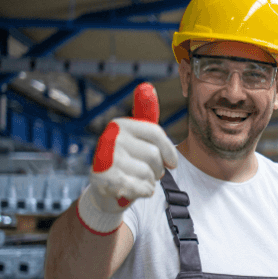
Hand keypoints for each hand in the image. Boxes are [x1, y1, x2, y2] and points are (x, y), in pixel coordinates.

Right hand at [76, 83, 177, 234]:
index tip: (173, 164)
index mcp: (121, 124)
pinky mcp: (104, 180)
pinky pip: (140, 188)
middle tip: (147, 173)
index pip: (156, 133)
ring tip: (137, 180)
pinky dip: (143, 192)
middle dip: (157, 170)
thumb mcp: (138, 136)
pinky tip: (134, 190)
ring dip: (149, 182)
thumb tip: (146, 86)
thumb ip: (145, 114)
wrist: (105, 191)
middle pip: (154, 156)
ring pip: (148, 174)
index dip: (169, 151)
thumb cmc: (129, 161)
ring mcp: (105, 159)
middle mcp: (110, 138)